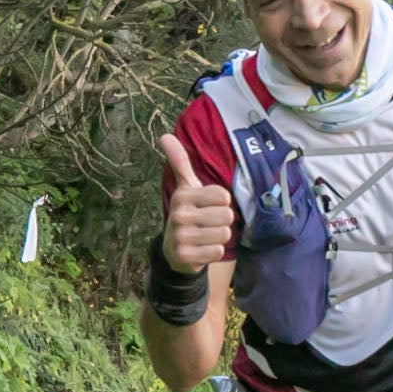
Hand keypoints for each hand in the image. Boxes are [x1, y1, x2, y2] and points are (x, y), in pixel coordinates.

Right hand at [158, 133, 235, 273]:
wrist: (174, 250)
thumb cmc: (188, 213)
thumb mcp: (186, 188)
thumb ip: (180, 162)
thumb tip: (165, 135)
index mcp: (183, 195)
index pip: (224, 196)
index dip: (222, 203)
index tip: (208, 206)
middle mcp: (179, 214)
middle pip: (227, 215)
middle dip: (223, 222)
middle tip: (208, 224)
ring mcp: (181, 236)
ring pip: (224, 234)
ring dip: (220, 237)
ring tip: (206, 236)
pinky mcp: (185, 256)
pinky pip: (217, 251)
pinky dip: (214, 252)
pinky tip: (202, 250)